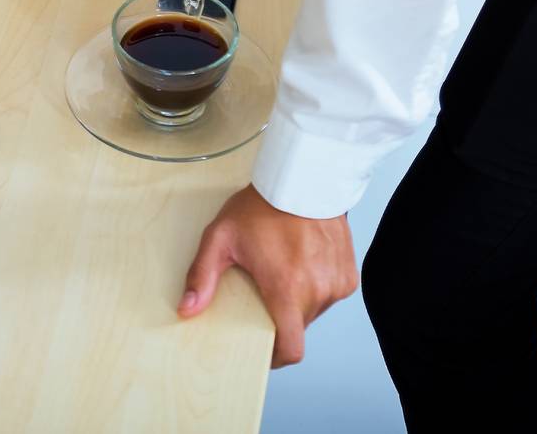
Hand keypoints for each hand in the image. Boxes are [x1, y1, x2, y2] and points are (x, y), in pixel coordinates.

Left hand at [179, 184, 358, 366]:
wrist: (304, 179)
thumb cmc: (262, 206)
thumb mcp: (220, 237)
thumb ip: (202, 276)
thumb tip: (187, 309)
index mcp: (287, 288)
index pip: (291, 348)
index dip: (276, 357)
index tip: (263, 351)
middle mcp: (318, 290)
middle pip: (298, 327)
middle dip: (280, 317)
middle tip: (263, 291)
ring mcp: (337, 283)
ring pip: (314, 311)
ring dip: (297, 300)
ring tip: (282, 270)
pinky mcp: (349, 275)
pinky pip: (329, 295)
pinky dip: (314, 286)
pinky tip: (300, 262)